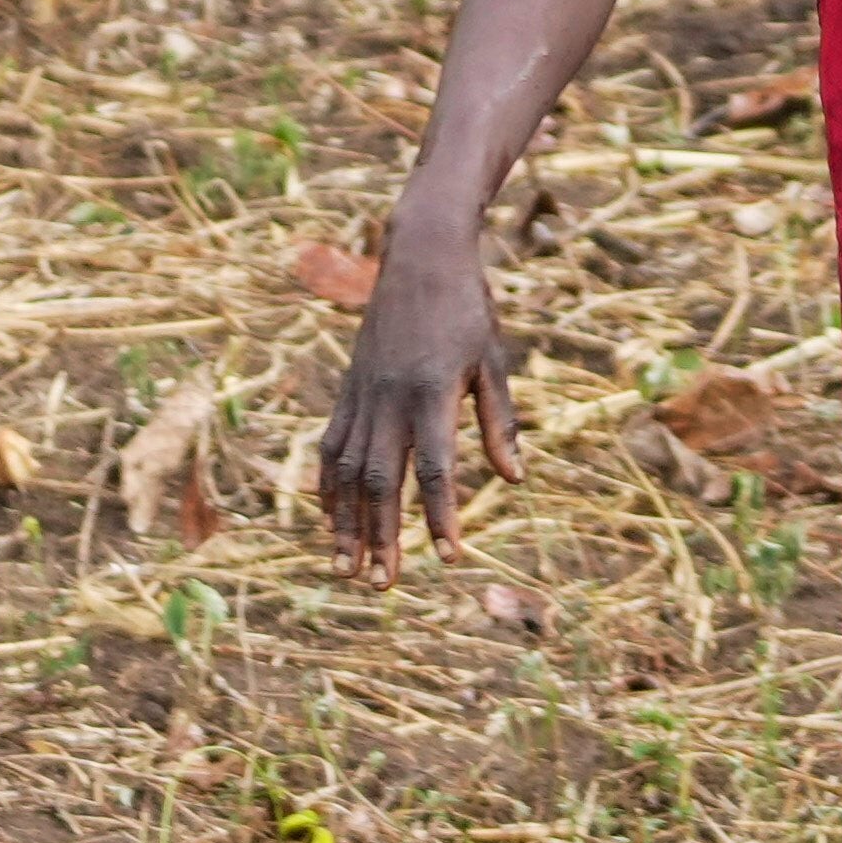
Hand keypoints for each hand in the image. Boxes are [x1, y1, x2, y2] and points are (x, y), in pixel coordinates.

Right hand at [314, 211, 516, 552]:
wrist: (420, 256)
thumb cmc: (467, 310)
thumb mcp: (493, 362)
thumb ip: (499, 422)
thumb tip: (513, 480)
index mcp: (434, 391)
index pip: (436, 467)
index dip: (441, 515)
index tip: (449, 557)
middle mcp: (391, 397)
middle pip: (381, 480)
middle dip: (381, 537)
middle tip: (382, 586)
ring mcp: (362, 394)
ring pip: (346, 470)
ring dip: (345, 523)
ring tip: (345, 569)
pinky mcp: (348, 389)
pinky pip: (332, 446)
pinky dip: (328, 486)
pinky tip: (330, 519)